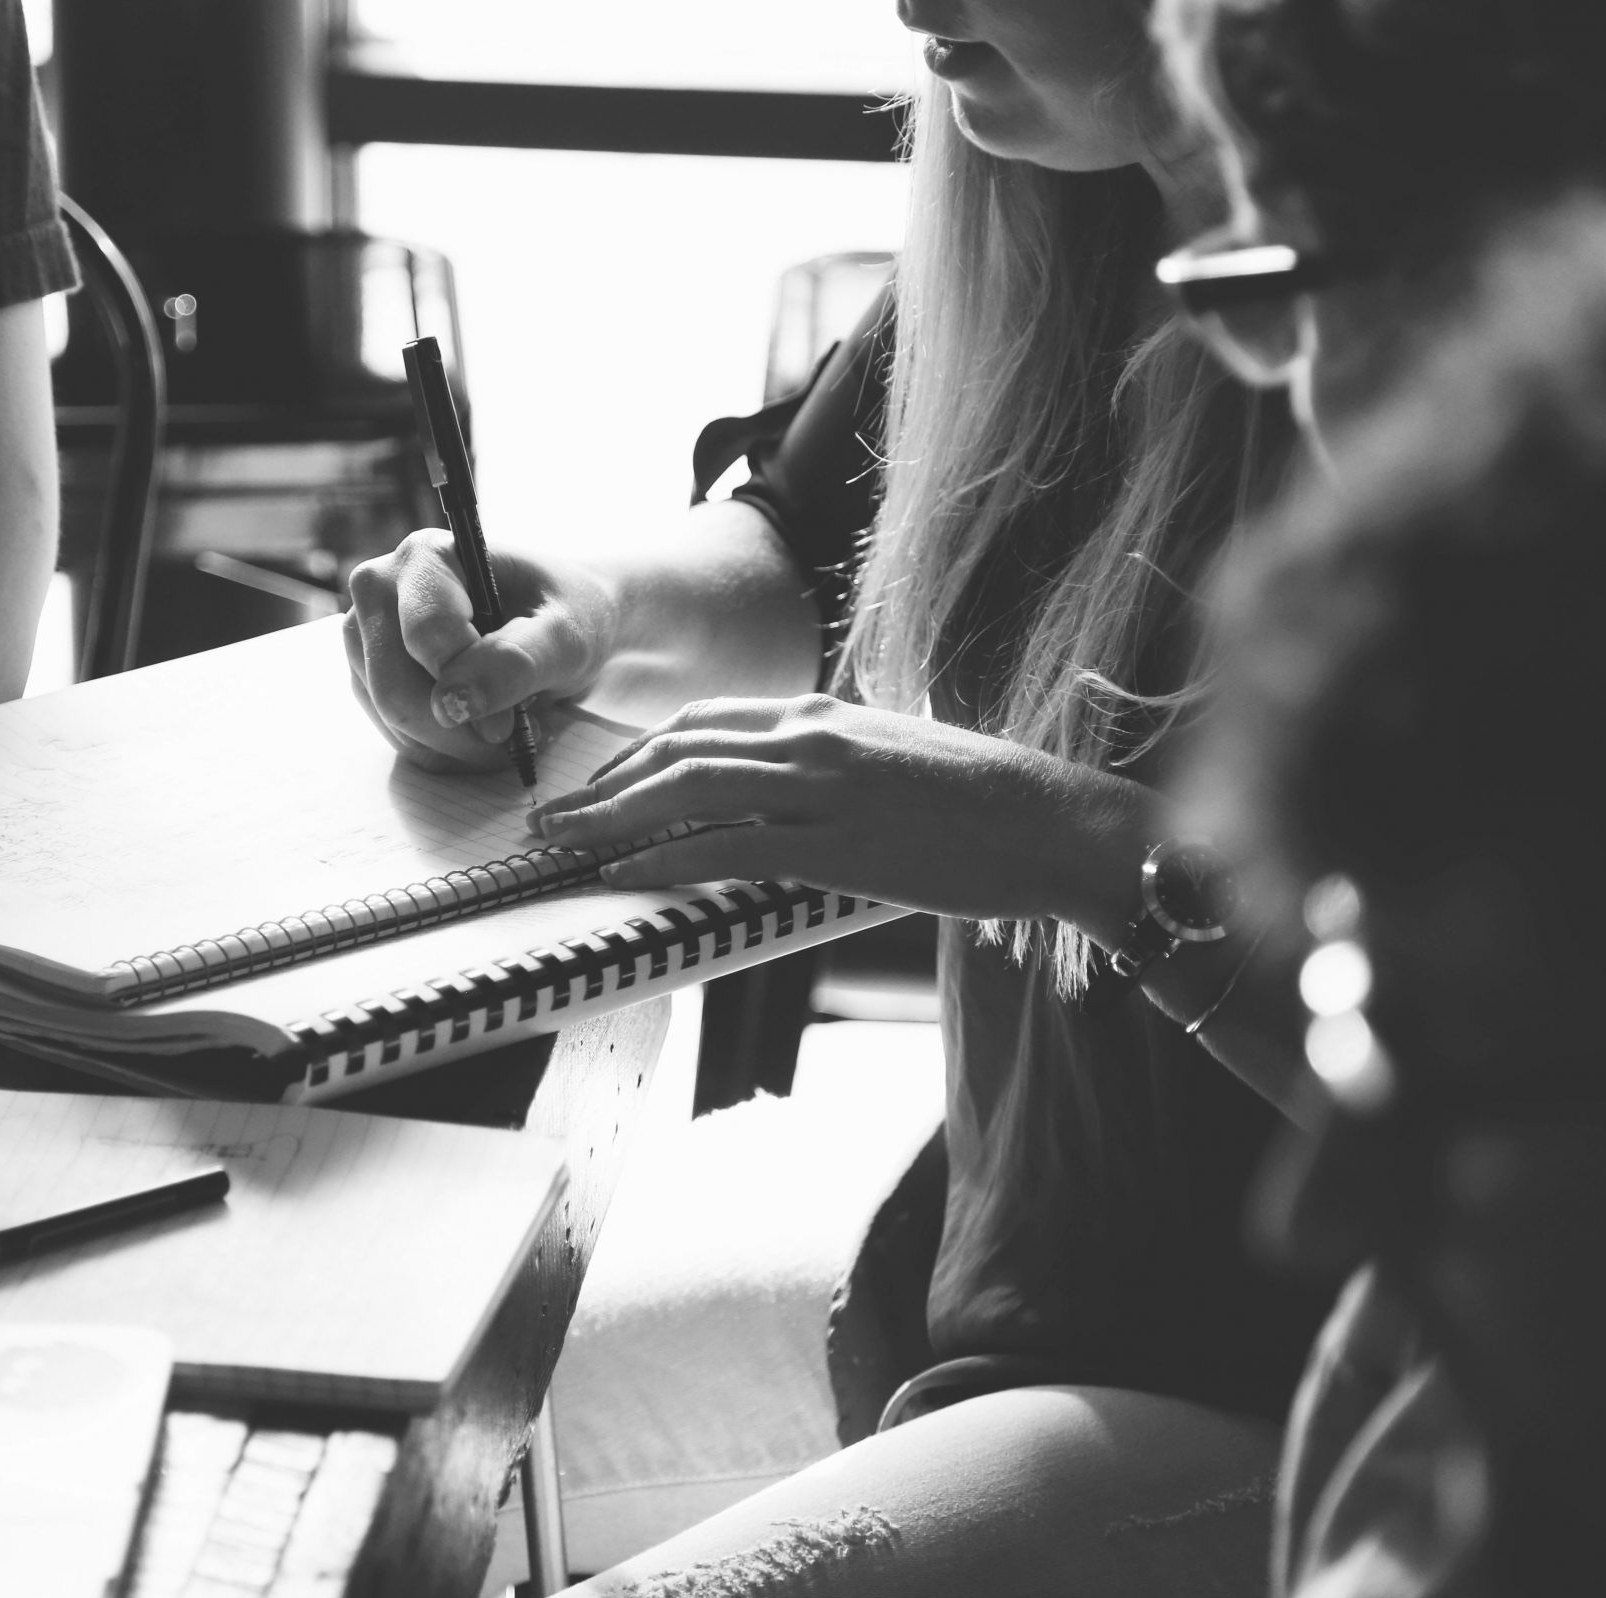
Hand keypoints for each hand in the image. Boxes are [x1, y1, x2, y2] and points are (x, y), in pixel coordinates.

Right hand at [341, 530, 619, 772]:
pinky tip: (480, 733)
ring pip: (392, 719)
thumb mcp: (565, 635)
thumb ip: (516, 661)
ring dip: (454, 745)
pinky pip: (396, 736)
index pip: (425, 634)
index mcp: (427, 556)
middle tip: (511, 736)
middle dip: (457, 729)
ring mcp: (367, 636)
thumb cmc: (567, 614)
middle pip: (394, 686)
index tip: (511, 723)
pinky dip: (443, 751)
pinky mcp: (370, 677)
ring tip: (505, 729)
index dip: (469, 686)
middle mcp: (381, 588)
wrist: (559, 624)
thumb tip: (452, 703)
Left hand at [529, 695, 1152, 930]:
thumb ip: (826, 766)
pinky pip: (730, 846)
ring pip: (689, 790)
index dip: (636, 756)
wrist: (1055, 821)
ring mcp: (823, 786)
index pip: (702, 723)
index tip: (596, 786)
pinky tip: (624, 875)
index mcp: (821, 714)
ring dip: (611, 819)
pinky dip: (666, 859)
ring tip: (563, 845)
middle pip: (678, 750)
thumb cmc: (982, 804)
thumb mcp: (889, 760)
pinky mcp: (840, 841)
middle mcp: (812, 736)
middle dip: (603, 786)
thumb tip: (778, 795)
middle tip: (551, 818)